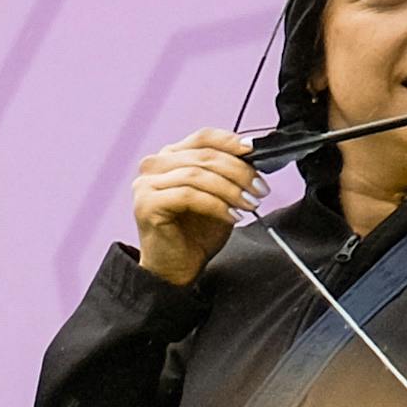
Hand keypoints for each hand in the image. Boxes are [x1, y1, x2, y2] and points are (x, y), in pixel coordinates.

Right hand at [127, 131, 258, 287]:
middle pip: (204, 156)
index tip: (256, 152)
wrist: (176, 268)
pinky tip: (232, 216)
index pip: (203, 137)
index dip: (231, 142)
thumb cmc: (196, 233)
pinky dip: (216, 205)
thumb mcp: (219, 195)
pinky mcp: (146, 204)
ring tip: (250, 204)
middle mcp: (154, 166)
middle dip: (239, 172)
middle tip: (260, 189)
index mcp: (170, 157)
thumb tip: (252, 155)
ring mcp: (146, 184)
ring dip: (231, 189)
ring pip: (197, 175)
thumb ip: (227, 173)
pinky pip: (188, 195)